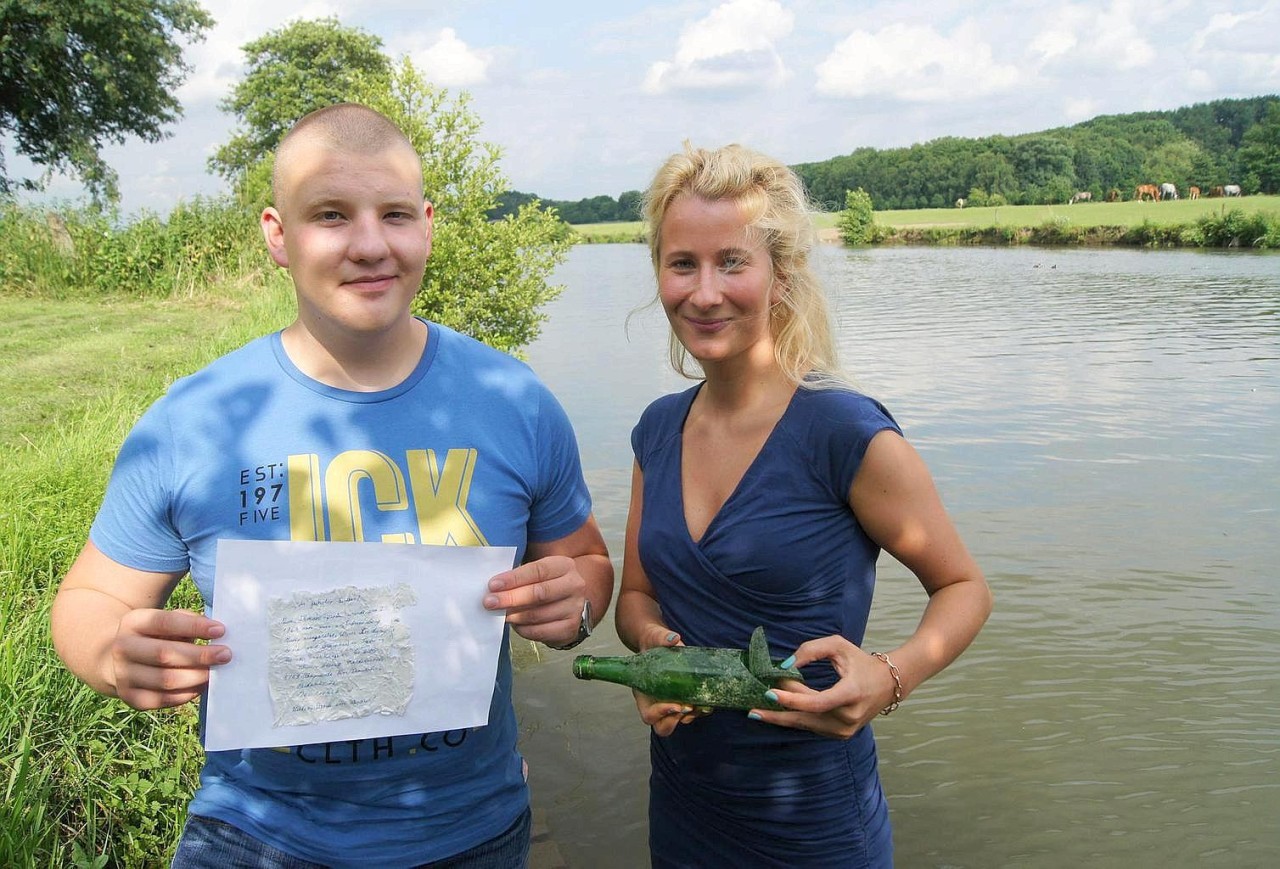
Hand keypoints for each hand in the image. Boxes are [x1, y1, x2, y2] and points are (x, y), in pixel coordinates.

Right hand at [111, 608, 229, 709]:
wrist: (120, 659)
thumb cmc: (157, 635)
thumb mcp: (166, 620)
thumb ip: (188, 621)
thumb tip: (217, 632)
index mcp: (133, 622)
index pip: (165, 623)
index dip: (194, 627)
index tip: (220, 630)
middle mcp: (122, 648)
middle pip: (165, 654)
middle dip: (199, 655)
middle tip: (225, 655)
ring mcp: (124, 675)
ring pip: (166, 680)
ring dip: (196, 677)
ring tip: (215, 672)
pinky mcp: (131, 697)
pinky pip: (164, 699)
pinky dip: (188, 693)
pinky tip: (202, 685)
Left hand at [483, 555, 585, 646]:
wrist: (571, 603)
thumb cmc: (546, 583)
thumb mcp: (538, 573)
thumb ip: (520, 577)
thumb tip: (493, 589)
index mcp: (564, 566)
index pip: (538, 570)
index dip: (514, 578)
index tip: (492, 585)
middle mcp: (574, 585)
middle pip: (539, 593)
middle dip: (511, 598)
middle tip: (490, 603)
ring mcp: (575, 608)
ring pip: (539, 614)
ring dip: (515, 616)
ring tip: (502, 614)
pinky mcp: (571, 628)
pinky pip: (541, 631)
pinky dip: (523, 629)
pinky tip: (515, 624)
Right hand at [631, 628, 709, 735]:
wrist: (658, 642)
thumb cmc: (652, 642)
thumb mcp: (654, 637)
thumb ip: (662, 638)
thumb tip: (674, 639)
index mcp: (643, 694)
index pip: (649, 715)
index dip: (661, 714)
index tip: (676, 705)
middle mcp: (655, 703)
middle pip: (662, 727)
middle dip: (676, 721)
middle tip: (689, 707)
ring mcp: (669, 704)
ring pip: (678, 722)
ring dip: (691, 717)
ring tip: (702, 705)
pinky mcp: (682, 699)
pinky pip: (691, 713)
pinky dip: (699, 711)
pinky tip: (708, 703)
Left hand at [745, 635, 896, 738]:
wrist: (889, 684)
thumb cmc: (861, 661)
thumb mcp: (838, 646)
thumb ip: (811, 650)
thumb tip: (785, 666)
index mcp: (851, 693)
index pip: (817, 702)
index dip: (792, 699)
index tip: (770, 692)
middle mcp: (849, 716)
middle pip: (806, 718)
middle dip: (778, 713)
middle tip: (752, 710)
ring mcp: (846, 730)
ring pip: (807, 724)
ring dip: (784, 715)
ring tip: (760, 709)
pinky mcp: (842, 735)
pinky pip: (813, 727)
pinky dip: (796, 718)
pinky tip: (780, 712)